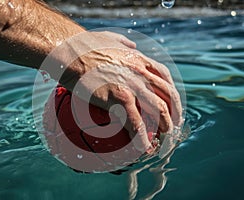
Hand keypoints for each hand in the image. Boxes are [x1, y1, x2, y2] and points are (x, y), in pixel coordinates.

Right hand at [50, 31, 182, 151]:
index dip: (171, 92)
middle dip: (174, 111)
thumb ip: (124, 42)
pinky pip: (134, 122)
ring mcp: (132, 85)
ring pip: (158, 109)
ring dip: (164, 124)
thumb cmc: (84, 44)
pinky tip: (142, 146)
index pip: (164, 77)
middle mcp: (140, 72)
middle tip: (173, 124)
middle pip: (167, 94)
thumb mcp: (110, 37)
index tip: (171, 103)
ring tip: (165, 136)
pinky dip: (141, 136)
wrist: (69, 50)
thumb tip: (132, 45)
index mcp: (139, 59)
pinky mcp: (118, 97)